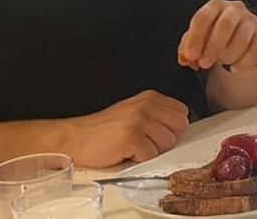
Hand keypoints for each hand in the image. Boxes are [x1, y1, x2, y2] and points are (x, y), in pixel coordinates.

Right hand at [62, 91, 188, 166]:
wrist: (74, 138)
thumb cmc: (101, 130)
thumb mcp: (132, 112)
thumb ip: (156, 114)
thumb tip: (178, 126)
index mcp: (150, 98)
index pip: (182, 112)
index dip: (171, 127)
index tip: (156, 133)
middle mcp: (147, 105)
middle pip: (180, 128)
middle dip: (165, 139)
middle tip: (143, 141)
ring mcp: (140, 120)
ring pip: (168, 143)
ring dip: (151, 150)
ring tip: (132, 145)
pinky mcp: (132, 137)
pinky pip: (151, 156)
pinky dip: (138, 159)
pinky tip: (124, 151)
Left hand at [177, 0, 256, 71]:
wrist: (237, 38)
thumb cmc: (212, 36)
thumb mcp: (197, 39)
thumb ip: (187, 47)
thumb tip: (185, 58)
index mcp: (215, 5)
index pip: (203, 18)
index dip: (195, 38)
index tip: (190, 56)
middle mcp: (235, 8)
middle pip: (225, 25)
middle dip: (213, 47)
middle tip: (204, 64)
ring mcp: (251, 19)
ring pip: (242, 38)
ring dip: (228, 56)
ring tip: (221, 63)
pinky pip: (256, 49)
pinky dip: (244, 62)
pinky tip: (235, 68)